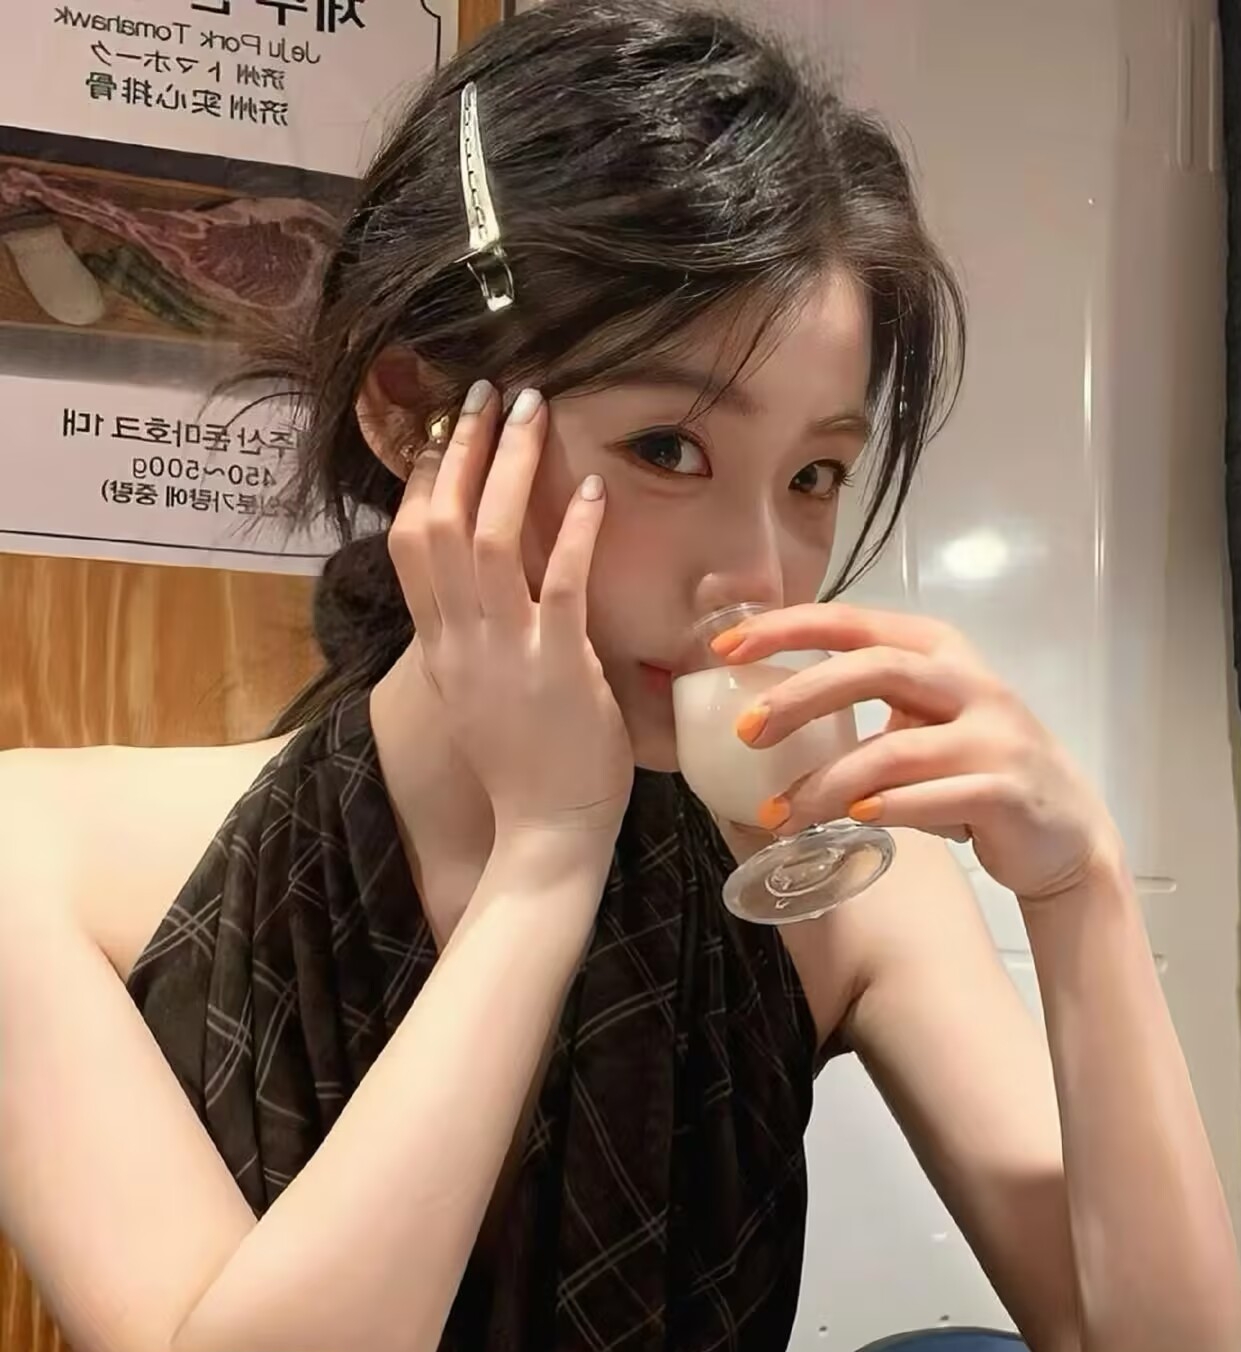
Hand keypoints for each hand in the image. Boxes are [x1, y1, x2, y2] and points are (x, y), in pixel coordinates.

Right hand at [388, 383, 632, 837]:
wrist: (545, 831)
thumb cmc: (522, 765)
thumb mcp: (475, 694)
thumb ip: (469, 638)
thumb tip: (475, 589)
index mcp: (439, 645)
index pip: (409, 544)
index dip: (422, 479)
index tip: (442, 429)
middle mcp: (459, 640)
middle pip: (440, 524)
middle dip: (462, 451)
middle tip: (485, 392)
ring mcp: (504, 652)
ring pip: (489, 541)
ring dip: (509, 468)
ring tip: (531, 411)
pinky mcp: (557, 667)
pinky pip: (559, 585)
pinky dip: (571, 532)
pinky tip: (592, 489)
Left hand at [715, 603, 1117, 901]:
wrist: (1064, 833)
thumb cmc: (976, 769)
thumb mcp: (925, 718)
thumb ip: (869, 700)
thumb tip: (769, 707)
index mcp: (940, 650)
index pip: (853, 622)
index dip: (787, 629)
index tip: (726, 648)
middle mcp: (971, 682)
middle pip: (873, 669)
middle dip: (800, 697)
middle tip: (746, 734)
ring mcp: (995, 736)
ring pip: (893, 751)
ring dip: (826, 785)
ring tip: (780, 817)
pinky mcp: (1007, 791)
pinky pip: (933, 799)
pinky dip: (887, 809)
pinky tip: (853, 821)